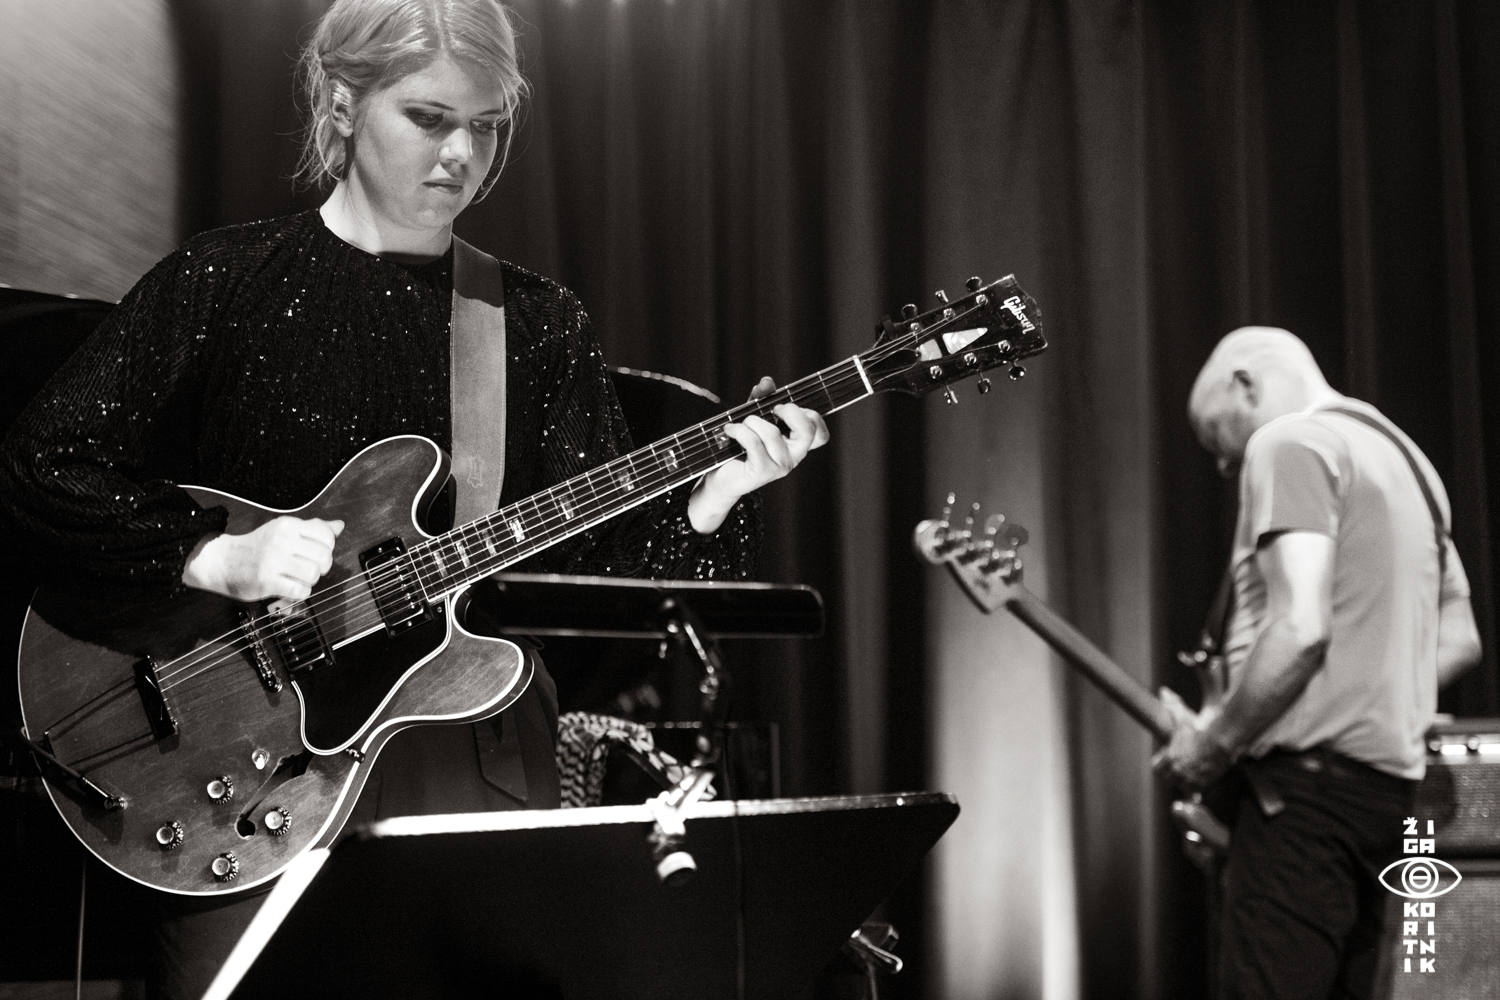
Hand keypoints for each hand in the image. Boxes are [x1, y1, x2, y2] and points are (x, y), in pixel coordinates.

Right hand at [183, 516, 344, 602]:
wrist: (223, 561)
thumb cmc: (258, 547)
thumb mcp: (285, 530)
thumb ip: (312, 528)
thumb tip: (338, 526)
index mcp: (288, 525)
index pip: (326, 535)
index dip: (328, 548)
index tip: (318, 552)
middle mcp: (281, 540)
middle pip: (324, 557)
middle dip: (322, 567)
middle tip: (311, 569)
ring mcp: (273, 561)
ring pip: (314, 574)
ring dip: (310, 580)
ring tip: (298, 578)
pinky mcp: (266, 581)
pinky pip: (300, 590)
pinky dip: (300, 592)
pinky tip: (291, 587)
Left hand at [688, 377, 829, 532]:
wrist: (722, 476)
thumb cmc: (741, 446)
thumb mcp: (755, 418)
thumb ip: (763, 400)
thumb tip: (767, 382)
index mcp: (797, 444)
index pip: (821, 434)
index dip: (811, 416)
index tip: (786, 408)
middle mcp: (793, 457)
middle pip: (808, 430)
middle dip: (788, 411)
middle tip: (772, 411)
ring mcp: (780, 467)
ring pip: (772, 433)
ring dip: (751, 422)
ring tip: (739, 425)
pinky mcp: (762, 473)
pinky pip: (753, 443)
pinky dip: (738, 431)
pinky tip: (730, 430)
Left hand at [1150, 686, 1233, 789]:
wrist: (1222, 741)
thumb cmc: (1200, 728)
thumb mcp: (1183, 717)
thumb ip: (1171, 705)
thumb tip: (1163, 691)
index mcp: (1170, 758)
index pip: (1156, 769)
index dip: (1160, 764)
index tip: (1164, 758)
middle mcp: (1179, 771)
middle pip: (1167, 780)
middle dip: (1170, 773)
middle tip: (1176, 765)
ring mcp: (1191, 779)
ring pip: (1181, 786)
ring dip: (1183, 781)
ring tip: (1189, 771)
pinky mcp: (1204, 784)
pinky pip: (1195, 790)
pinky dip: (1196, 786)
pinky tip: (1200, 776)